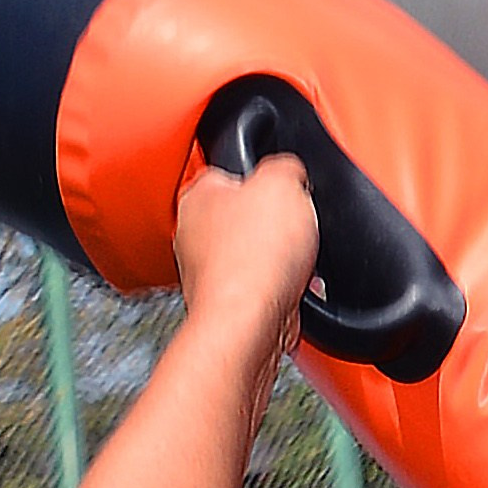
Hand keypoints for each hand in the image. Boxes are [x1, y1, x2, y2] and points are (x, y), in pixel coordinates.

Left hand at [174, 154, 319, 353]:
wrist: (249, 322)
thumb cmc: (253, 259)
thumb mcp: (283, 181)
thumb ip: (285, 166)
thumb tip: (292, 173)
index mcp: (199, 193)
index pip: (230, 170)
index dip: (265, 176)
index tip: (285, 187)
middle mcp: (194, 231)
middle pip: (245, 214)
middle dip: (275, 221)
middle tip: (293, 226)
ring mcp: (207, 270)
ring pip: (255, 252)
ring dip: (280, 257)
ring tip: (293, 262)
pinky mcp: (226, 301)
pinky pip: (261, 285)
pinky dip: (279, 287)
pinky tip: (288, 287)